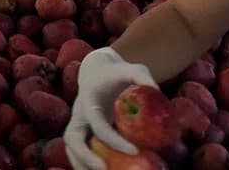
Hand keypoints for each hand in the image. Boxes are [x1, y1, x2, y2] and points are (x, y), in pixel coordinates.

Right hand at [65, 48, 157, 169]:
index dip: (114, 140)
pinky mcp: (81, 132)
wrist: (96, 71)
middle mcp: (78, 114)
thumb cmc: (117, 72)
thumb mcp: (130, 68)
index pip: (97, 124)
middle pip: (72, 139)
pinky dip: (85, 164)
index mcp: (88, 99)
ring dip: (81, 165)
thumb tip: (157, 91)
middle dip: (85, 158)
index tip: (135, 151)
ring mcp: (78, 124)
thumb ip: (142, 75)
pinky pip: (78, 151)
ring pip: (71, 148)